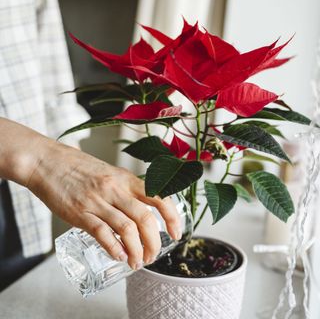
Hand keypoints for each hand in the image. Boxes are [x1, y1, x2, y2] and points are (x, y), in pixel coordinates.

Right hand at [26, 139, 181, 269]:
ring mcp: (97, 201)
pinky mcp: (79, 213)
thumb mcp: (110, 172)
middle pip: (145, 219)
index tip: (176, 233)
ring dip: (136, 250)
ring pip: (127, 229)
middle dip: (154, 242)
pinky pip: (102, 233)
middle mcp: (115, 189)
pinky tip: (119, 256)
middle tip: (153, 255)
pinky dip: (114, 248)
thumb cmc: (79, 167)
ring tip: (137, 262)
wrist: (47, 162)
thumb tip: (140, 209)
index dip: (171, 217)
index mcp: (125, 178)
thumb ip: (125, 189)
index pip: (158, 196)